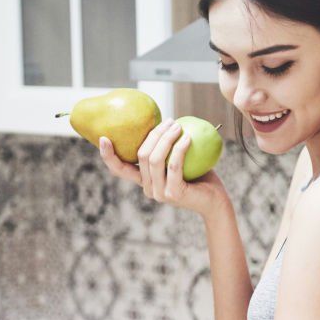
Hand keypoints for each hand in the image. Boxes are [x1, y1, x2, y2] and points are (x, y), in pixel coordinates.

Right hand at [97, 118, 224, 217]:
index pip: (120, 169)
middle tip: (169, 121)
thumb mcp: (179, 159)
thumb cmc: (199, 176)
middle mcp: (148, 189)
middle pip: (142, 154)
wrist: (215, 201)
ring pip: (155, 159)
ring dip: (166, 138)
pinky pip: (174, 165)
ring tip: (178, 126)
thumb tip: (162, 119)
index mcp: (144, 181)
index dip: (109, 155)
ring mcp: (160, 193)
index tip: (104, 137)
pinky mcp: (174, 193)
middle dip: (154, 134)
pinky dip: (180, 148)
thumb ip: (167, 147)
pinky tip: (188, 137)